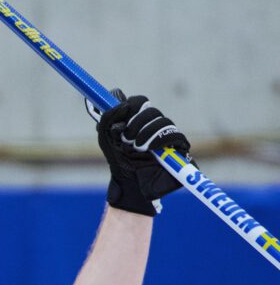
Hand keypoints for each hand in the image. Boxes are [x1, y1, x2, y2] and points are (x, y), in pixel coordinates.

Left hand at [96, 89, 190, 215]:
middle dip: (137, 122)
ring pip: (164, 121)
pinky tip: (151, 148)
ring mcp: (166, 135)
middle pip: (152, 110)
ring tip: (137, 148)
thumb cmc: (119, 161)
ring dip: (147, 133)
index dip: (132, 105)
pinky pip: (175, 135)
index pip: (139, 101)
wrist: (129, 182)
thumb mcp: (107, 139)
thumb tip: (121, 103)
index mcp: (137, 120)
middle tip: (127, 137)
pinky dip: (161, 140)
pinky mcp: (178, 146)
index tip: (122, 115)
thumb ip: (108, 118)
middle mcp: (153, 124)